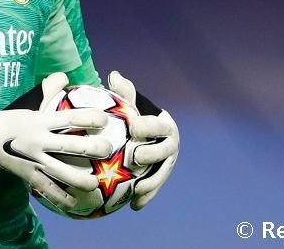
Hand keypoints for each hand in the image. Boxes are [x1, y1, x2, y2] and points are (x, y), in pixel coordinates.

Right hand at [0, 73, 112, 211]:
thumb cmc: (13, 120)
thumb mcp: (30, 102)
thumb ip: (49, 90)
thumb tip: (65, 76)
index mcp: (41, 121)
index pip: (69, 117)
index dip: (88, 118)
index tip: (105, 119)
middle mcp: (40, 140)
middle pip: (69, 145)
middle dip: (90, 148)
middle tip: (108, 149)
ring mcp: (34, 159)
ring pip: (60, 171)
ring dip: (80, 179)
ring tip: (97, 183)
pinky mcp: (29, 175)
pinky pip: (47, 188)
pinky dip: (61, 197)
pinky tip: (75, 204)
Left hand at [107, 71, 179, 209]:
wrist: (136, 136)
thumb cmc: (129, 116)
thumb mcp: (126, 104)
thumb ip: (122, 93)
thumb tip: (113, 76)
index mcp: (164, 125)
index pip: (159, 125)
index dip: (148, 125)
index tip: (133, 126)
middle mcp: (169, 145)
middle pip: (165, 151)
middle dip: (153, 154)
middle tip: (136, 156)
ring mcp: (166, 163)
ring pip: (162, 173)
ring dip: (152, 182)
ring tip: (136, 189)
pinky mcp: (159, 178)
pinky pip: (154, 188)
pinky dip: (146, 197)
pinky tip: (134, 206)